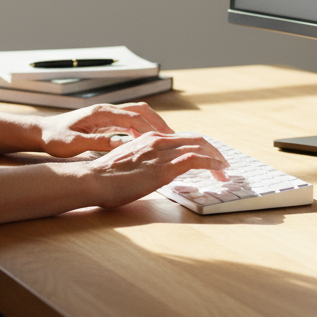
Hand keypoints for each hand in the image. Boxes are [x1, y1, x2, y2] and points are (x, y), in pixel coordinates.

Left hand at [36, 102, 173, 157]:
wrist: (41, 132)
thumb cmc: (55, 138)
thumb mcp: (74, 144)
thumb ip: (97, 143)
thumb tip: (120, 144)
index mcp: (102, 113)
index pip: (134, 118)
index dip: (152, 128)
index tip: (166, 139)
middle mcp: (107, 110)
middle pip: (141, 110)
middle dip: (158, 122)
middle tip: (174, 137)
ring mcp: (107, 115)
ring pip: (137, 115)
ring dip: (152, 125)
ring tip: (166, 140)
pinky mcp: (105, 121)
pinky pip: (129, 122)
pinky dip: (142, 129)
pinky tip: (147, 143)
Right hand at [85, 132, 229, 208]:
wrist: (92, 180)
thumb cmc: (104, 177)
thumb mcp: (127, 162)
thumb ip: (142, 161)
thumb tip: (151, 170)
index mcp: (148, 138)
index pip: (182, 137)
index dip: (199, 146)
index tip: (208, 158)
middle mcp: (157, 140)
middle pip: (196, 138)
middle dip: (213, 151)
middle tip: (222, 164)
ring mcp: (161, 153)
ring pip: (200, 146)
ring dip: (216, 159)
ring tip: (224, 172)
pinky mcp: (163, 168)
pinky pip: (195, 159)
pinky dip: (211, 163)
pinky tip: (218, 171)